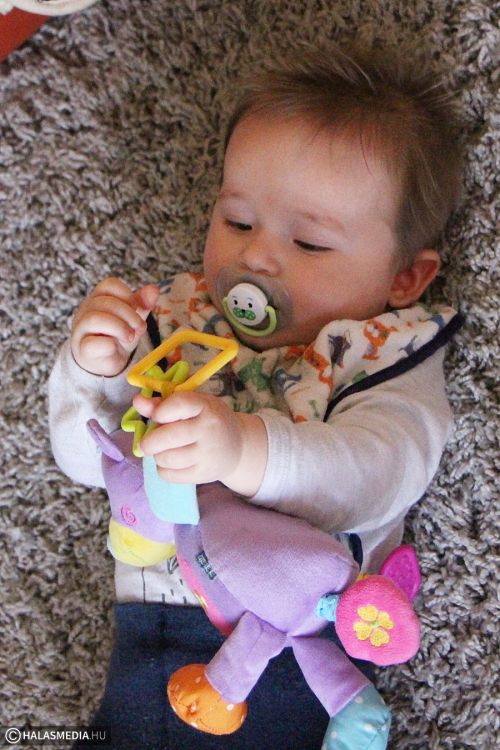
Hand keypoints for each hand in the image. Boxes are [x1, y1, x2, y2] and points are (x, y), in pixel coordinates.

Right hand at [71, 277, 158, 375]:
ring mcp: (82, 329)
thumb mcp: (132, 318)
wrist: (104, 362)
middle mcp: (86, 310)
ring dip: (119, 328)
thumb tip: (154, 289)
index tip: (138, 308)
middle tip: (140, 328)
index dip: (127, 295)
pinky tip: (115, 348)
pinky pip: (92, 343)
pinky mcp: (82, 349)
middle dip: (129, 315)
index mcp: (98, 298)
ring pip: (95, 319)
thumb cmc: (117, 336)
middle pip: (105, 302)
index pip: (109, 284)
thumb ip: (142, 304)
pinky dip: (108, 345)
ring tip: (130, 337)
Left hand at [135, 391, 267, 495]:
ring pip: (167, 458)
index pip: (178, 404)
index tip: (157, 417)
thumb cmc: (208, 420)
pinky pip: (171, 475)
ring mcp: (208, 454)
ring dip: (157, 456)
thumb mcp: (192, 406)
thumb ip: (163, 404)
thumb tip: (138, 401)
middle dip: (149, 441)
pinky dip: (163, 469)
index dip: (160, 411)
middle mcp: (209, 429)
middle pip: (168, 436)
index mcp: (205, 406)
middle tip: (146, 444)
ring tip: (162, 452)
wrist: (238, 446)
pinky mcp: (204, 474)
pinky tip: (169, 463)